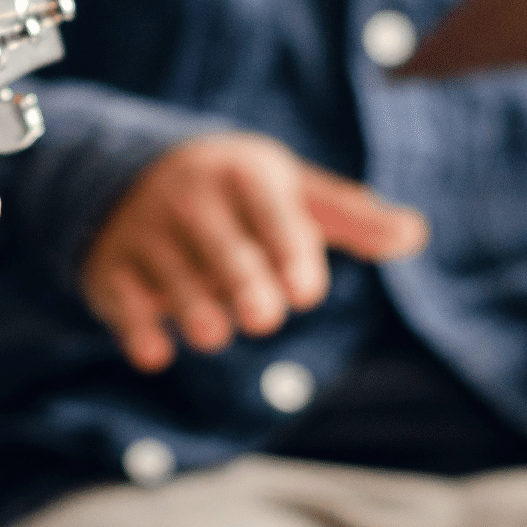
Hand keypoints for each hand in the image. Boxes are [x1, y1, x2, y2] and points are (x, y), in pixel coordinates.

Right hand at [83, 134, 426, 372]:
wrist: (132, 173)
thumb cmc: (238, 194)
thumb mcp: (292, 192)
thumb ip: (352, 217)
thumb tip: (416, 235)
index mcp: (243, 173)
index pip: (272, 212)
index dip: (290, 253)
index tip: (305, 293)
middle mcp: (188, 197)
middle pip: (223, 252)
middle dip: (244, 287)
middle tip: (263, 318)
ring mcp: (145, 231)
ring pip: (176, 283)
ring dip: (197, 314)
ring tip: (213, 333)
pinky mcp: (110, 266)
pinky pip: (125, 304)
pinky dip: (140, 332)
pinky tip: (157, 353)